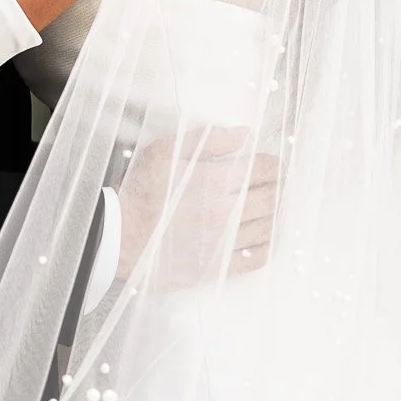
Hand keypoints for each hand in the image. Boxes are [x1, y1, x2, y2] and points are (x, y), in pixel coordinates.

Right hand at [115, 127, 276, 291]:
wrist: (118, 236)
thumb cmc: (140, 192)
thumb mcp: (165, 151)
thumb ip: (207, 139)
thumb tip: (244, 133)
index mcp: (215, 181)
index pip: (264, 169)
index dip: (275, 164)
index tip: (276, 165)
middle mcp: (225, 212)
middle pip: (273, 198)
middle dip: (282, 188)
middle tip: (282, 185)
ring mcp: (223, 242)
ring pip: (269, 227)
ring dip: (278, 214)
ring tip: (276, 207)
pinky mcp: (218, 267)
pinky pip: (258, 257)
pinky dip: (269, 245)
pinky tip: (267, 237)